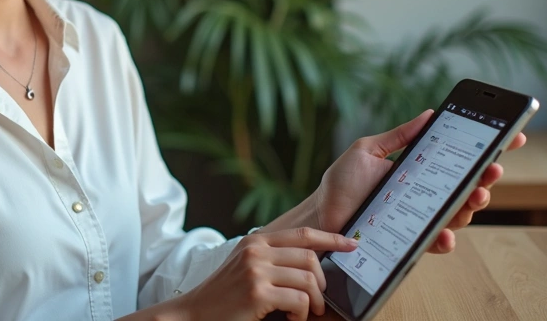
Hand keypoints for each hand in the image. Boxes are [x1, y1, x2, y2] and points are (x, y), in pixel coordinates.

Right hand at [176, 227, 356, 320]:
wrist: (194, 312)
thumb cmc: (224, 295)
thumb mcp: (245, 266)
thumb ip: (271, 258)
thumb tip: (310, 262)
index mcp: (256, 241)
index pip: (303, 234)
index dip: (331, 238)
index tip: (352, 244)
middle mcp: (256, 251)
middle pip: (310, 258)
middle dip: (322, 282)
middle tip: (318, 300)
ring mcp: (256, 270)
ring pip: (309, 280)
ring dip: (315, 302)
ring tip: (305, 312)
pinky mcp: (258, 292)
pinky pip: (300, 300)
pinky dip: (303, 313)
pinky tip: (292, 317)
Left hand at [313, 110, 525, 253]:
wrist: (322, 215)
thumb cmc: (342, 183)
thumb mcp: (368, 150)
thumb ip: (398, 136)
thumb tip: (429, 114)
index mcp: (420, 167)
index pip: (459, 157)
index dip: (488, 148)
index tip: (512, 136)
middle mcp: (426, 192)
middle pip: (467, 185)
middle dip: (486, 177)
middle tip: (492, 168)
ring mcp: (421, 216)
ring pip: (459, 213)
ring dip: (472, 205)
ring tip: (475, 196)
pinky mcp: (412, 239)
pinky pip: (436, 240)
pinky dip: (444, 238)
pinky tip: (444, 233)